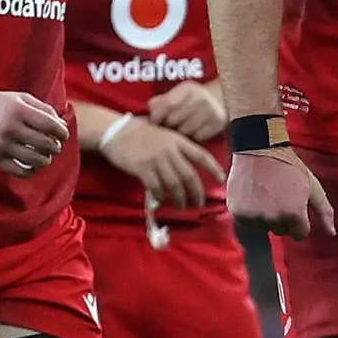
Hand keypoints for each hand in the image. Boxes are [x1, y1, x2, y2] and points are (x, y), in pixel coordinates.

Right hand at [0, 88, 66, 175]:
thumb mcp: (19, 98)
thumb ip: (42, 108)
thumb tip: (61, 124)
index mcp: (19, 111)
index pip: (51, 126)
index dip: (62, 132)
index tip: (62, 135)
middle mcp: (11, 128)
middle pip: (46, 145)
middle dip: (55, 147)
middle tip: (54, 146)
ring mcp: (2, 145)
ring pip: (37, 160)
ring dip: (46, 160)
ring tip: (44, 156)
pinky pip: (21, 171)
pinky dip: (32, 171)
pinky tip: (32, 165)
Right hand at [101, 115, 223, 210]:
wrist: (116, 131)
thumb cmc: (139, 132)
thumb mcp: (163, 134)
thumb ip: (176, 147)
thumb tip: (186, 165)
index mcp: (177, 140)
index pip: (201, 155)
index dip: (213, 168)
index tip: (221, 179)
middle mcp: (170, 150)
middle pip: (189, 175)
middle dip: (196, 193)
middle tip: (198, 203)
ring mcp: (156, 160)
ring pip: (174, 185)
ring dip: (180, 199)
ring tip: (182, 206)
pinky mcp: (142, 169)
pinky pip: (156, 187)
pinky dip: (160, 196)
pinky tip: (161, 200)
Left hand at [146, 80, 227, 141]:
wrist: (216, 102)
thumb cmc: (187, 101)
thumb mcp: (175, 95)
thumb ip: (160, 102)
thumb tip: (151, 111)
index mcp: (187, 88)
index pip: (168, 103)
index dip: (158, 115)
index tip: (154, 122)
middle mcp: (201, 97)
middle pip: (175, 119)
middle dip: (168, 125)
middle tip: (168, 125)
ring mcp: (211, 110)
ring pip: (186, 131)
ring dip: (180, 132)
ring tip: (181, 127)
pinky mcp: (218, 123)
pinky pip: (198, 137)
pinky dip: (194, 137)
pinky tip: (193, 131)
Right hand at [228, 146, 335, 238]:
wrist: (259, 148)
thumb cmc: (289, 166)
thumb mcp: (312, 185)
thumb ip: (324, 211)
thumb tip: (332, 233)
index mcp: (294, 212)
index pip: (300, 234)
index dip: (298, 219)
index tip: (293, 204)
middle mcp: (273, 218)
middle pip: (281, 231)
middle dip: (281, 217)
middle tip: (278, 195)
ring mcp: (254, 216)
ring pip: (263, 228)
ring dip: (265, 217)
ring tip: (264, 194)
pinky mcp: (238, 213)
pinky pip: (247, 223)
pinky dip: (249, 213)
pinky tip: (253, 196)